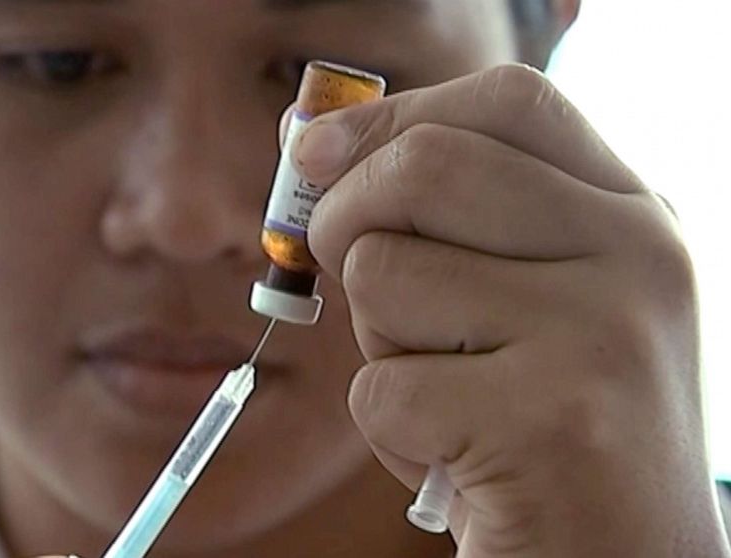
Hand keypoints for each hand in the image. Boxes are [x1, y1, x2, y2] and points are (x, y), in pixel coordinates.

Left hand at [295, 64, 730, 556]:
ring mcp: (600, 335)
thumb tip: (307, 136)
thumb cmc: (545, 427)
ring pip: (384, 276)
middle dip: (346, 223)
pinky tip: (460, 458)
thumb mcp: (522, 300)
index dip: (391, 115)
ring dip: (381, 346)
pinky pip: (381, 389)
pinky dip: (392, 433)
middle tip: (350, 279)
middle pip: (424, 166)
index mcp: (628, 217)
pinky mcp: (550, 424)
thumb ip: (442, 215)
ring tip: (452, 396)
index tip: (312, 149)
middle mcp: (635, 257)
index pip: (506, 104)